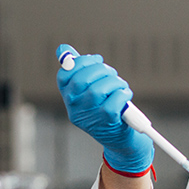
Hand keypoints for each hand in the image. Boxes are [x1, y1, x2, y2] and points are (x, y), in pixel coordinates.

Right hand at [56, 44, 153, 172]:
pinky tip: (125, 95)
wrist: (119, 139)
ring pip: (99, 90)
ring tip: (120, 85)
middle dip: (100, 70)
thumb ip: (77, 70)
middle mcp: (75, 108)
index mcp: (69, 97)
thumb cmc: (104, 109)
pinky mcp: (107, 123)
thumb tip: (63, 49)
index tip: (96, 59)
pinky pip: (114, 102)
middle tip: (110, 73)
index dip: (81, 62)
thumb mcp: (88, 91)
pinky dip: (123, 94)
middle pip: (81, 80)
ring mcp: (90, 117)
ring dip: (114, 82)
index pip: (64, 74)